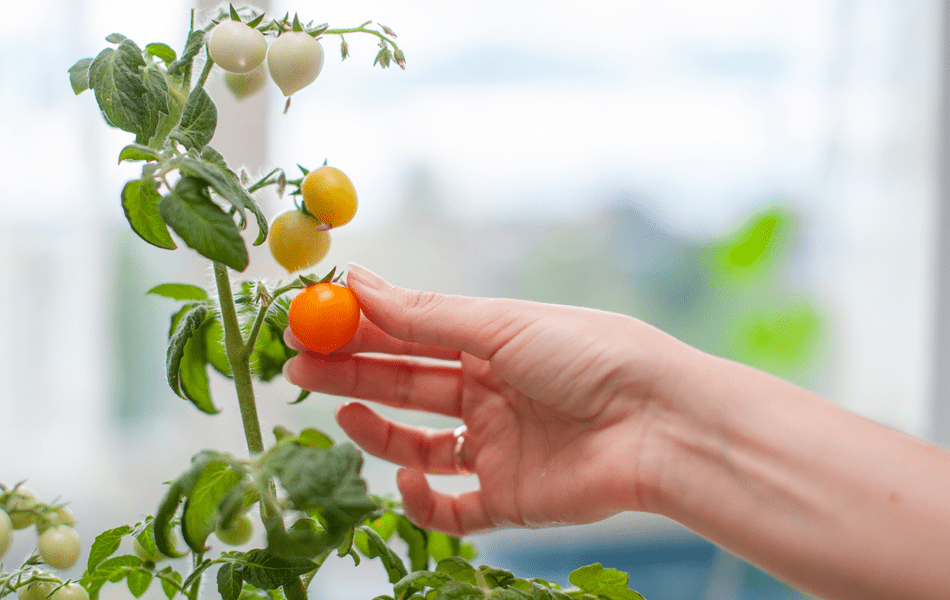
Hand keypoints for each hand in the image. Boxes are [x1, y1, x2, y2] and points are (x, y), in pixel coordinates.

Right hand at [282, 264, 686, 534]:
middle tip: (295, 365)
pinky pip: (452, 507)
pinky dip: (422, 498)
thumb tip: (356, 280)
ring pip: (420, 444)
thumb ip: (425, 316)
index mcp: (491, 343)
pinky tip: (406, 476)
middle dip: (350, 373)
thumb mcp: (502, 325)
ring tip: (345, 412)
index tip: (309, 319)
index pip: (410, 334)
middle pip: (405, 384)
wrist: (660, 423)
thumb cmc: (590, 356)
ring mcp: (498, 447)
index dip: (359, 327)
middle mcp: (490, 393)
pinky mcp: (509, 499)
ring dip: (377, 431)